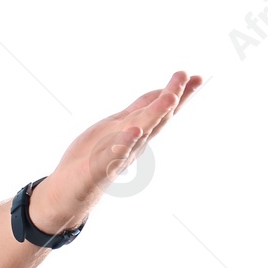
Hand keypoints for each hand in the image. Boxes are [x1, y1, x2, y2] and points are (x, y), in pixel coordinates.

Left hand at [31, 70, 202, 231]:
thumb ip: (139, 111)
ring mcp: (117, 156)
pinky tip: (134, 132)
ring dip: (153, 115)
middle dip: (170, 97)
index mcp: (135, 131)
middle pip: (154, 118)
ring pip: (138, 133)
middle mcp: (132, 143)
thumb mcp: (118, 126)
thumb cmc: (95, 155)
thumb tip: (163, 92)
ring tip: (169, 97)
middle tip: (187, 77)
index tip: (196, 76)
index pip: (158, 109)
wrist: (71, 191)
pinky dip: (123, 143)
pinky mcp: (98, 169)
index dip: (176, 92)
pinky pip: (112, 155)